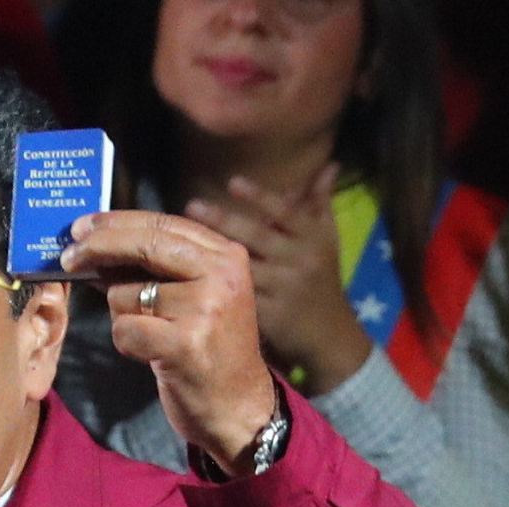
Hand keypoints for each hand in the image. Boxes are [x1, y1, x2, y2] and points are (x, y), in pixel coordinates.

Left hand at [61, 210, 278, 474]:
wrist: (239, 407)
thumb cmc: (208, 350)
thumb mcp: (196, 297)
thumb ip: (157, 268)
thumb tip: (96, 246)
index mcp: (225, 256)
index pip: (161, 223)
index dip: (116, 222)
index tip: (82, 226)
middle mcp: (221, 275)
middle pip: (143, 245)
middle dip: (97, 248)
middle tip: (68, 257)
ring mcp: (205, 308)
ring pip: (126, 294)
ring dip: (122, 316)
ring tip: (151, 335)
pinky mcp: (185, 343)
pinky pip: (124, 329)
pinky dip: (126, 343)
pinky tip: (150, 353)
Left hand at [186, 164, 371, 393]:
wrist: (330, 337)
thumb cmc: (322, 281)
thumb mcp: (326, 241)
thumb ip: (318, 204)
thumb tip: (328, 166)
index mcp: (313, 238)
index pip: (284, 212)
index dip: (259, 197)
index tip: (231, 182)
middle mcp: (299, 261)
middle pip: (257, 237)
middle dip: (223, 220)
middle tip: (190, 204)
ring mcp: (282, 291)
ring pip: (242, 270)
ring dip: (210, 255)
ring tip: (178, 241)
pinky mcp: (266, 319)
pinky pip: (234, 300)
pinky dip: (209, 290)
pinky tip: (184, 280)